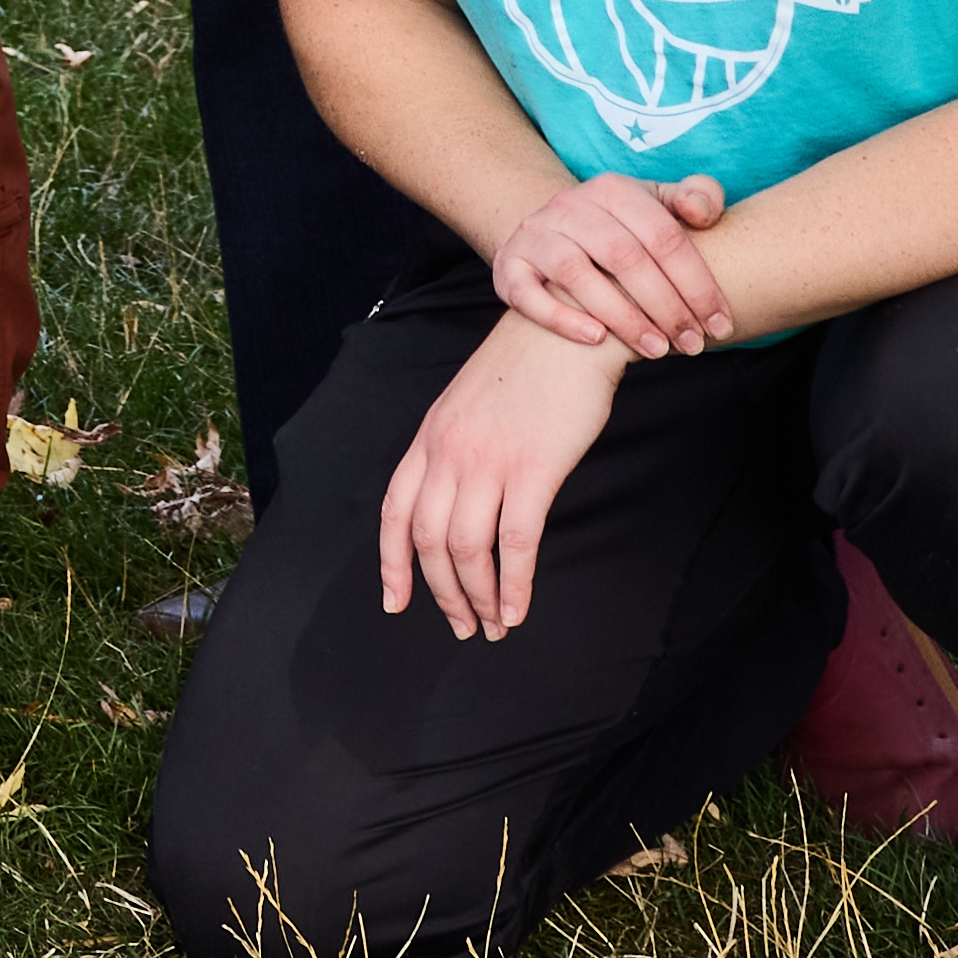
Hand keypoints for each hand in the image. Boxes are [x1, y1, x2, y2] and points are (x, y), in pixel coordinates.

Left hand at [370, 316, 629, 641]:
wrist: (566, 331)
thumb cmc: (525, 372)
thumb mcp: (468, 407)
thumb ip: (454, 450)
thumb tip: (456, 500)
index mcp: (429, 438)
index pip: (395, 511)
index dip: (391, 563)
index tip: (394, 602)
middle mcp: (447, 452)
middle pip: (428, 540)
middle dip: (441, 593)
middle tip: (462, 627)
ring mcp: (488, 461)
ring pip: (467, 548)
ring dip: (479, 597)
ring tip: (494, 626)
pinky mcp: (533, 469)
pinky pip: (516, 542)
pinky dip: (515, 584)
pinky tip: (519, 610)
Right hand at [487, 166, 735, 363]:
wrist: (557, 237)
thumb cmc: (627, 231)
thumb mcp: (660, 206)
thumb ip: (697, 197)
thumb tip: (700, 214)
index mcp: (612, 189)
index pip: (664, 236)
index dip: (698, 284)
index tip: (721, 325)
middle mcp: (569, 205)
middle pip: (624, 256)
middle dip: (666, 307)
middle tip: (693, 345)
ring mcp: (535, 234)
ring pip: (577, 274)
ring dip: (623, 317)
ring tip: (657, 350)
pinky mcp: (509, 266)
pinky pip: (528, 294)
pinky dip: (562, 318)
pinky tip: (597, 340)